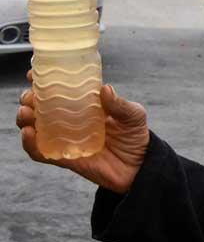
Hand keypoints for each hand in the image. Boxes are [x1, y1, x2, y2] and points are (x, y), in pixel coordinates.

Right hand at [17, 71, 149, 194]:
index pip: (61, 90)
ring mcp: (66, 139)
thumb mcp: (133, 115)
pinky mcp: (64, 158)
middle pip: (42, 107)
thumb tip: (105, 89)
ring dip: (25, 119)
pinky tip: (29, 133)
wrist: (139, 166)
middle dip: (30, 99)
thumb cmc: (135, 136)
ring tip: (26, 112)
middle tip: (30, 96)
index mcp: (86, 105)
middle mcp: (71, 120)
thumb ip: (120, 104)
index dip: (45, 82)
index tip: (34, 74)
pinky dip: (31, 144)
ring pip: (36, 127)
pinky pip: (42, 152)